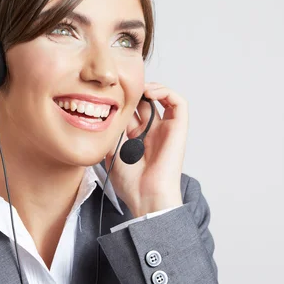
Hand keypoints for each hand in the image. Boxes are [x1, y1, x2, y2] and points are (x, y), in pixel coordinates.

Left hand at [105, 82, 187, 216]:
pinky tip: (150, 93)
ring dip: (151, 88)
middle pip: (145, 102)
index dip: (124, 99)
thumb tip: (104, 109)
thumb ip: (111, 130)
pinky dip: (166, 92)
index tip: (111, 94)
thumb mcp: (110, 150)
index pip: (132, 110)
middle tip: (123, 87)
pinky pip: (179, 103)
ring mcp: (166, 129)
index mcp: (136, 138)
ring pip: (164, 98)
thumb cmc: (130, 182)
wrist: (147, 195)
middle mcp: (152, 132)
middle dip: (135, 92)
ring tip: (138, 88)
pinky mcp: (179, 129)